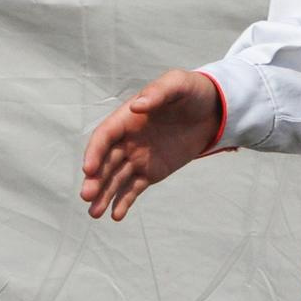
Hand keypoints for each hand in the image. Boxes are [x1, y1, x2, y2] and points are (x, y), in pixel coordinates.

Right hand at [79, 68, 221, 218]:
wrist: (212, 110)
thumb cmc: (190, 92)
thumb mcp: (177, 84)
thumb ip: (158, 93)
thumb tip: (137, 106)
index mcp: (126, 119)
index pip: (104, 137)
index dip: (94, 153)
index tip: (88, 170)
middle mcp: (126, 140)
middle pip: (105, 162)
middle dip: (95, 179)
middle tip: (87, 196)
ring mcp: (137, 158)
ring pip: (115, 179)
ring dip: (104, 195)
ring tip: (95, 214)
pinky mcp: (150, 172)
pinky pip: (134, 189)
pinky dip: (124, 201)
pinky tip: (116, 216)